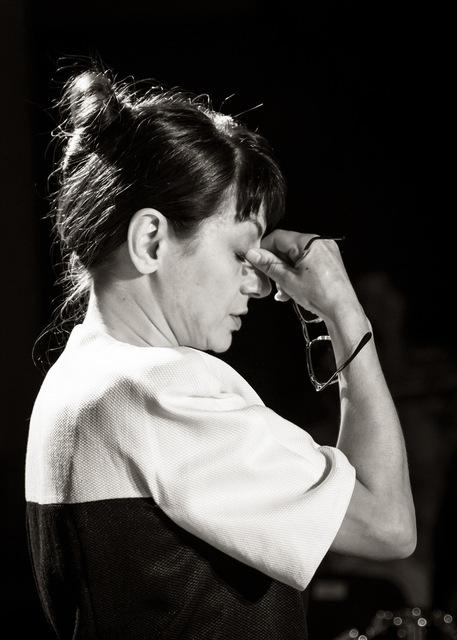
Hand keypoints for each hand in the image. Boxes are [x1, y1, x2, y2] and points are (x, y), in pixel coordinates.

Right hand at [245, 230, 359, 322]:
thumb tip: (253, 254)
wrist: (342, 311)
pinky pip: (307, 263)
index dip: (264, 249)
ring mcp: (326, 252)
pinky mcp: (330, 262)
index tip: (255, 262)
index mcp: (310, 242)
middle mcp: (320, 243)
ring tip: (283, 291)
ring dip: (286, 273)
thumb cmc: (320, 295)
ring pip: (297, 258)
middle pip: (288, 248)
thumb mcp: (288, 280)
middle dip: (276, 265)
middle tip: (270, 281)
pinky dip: (297, 274)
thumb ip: (269, 265)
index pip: (278, 237)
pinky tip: (292, 291)